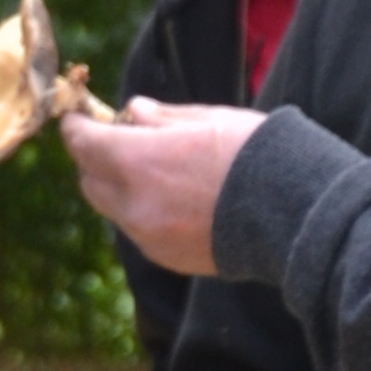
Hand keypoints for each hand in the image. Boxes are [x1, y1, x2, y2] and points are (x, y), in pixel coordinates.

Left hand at [60, 100, 262, 276]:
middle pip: (89, 180)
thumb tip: (132, 112)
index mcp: (138, 161)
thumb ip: (161, 118)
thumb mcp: (208, 119)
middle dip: (96, 160)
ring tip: (156, 174)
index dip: (76, 126)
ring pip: (112, 209)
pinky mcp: (165, 257)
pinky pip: (137, 231)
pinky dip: (143, 214)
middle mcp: (134, 203)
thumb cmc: (254, 155)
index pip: (83, 143)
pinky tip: (176, 202)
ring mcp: (148, 235)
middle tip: (120, 143)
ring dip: (120, 189)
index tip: (79, 117)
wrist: (293, 213)